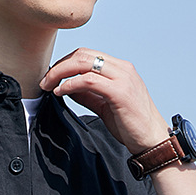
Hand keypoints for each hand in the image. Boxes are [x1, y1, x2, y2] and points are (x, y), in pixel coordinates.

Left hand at [39, 48, 168, 154]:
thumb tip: (66, 87)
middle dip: (60, 66)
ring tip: (49, 86)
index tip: (51, 76)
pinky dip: (71, 84)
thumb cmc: (130, 124)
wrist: (151, 139)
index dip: (66, 62)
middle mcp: (122, 68)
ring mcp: (122, 78)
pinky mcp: (120, 92)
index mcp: (120, 69)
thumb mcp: (105, 105)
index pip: (87, 54)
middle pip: (83, 55)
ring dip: (61, 73)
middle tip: (45, 80)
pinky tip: (61, 92)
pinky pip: (89, 80)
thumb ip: (88, 94)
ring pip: (84, 63)